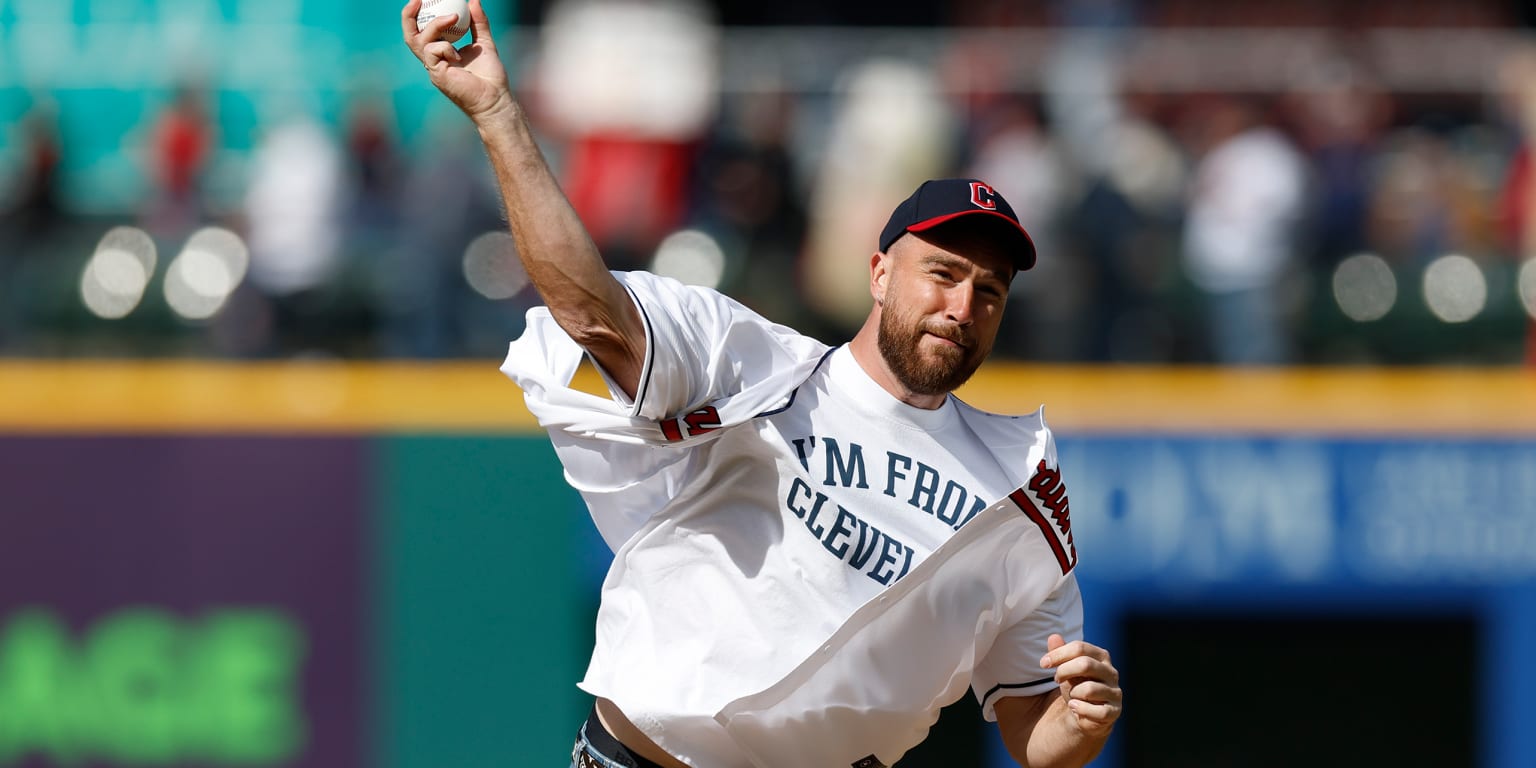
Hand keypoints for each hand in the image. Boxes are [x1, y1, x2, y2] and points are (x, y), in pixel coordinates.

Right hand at [400, 0, 513, 120]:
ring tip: (453, 18)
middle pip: (410, 35)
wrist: (496, 98)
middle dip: (408, 16)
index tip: (424, 0)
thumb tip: (474, 1)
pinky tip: (460, 56)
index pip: (422, 31)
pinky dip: (446, 47)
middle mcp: (434, 59)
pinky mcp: (437, 74)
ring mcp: (433, 67)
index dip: (419, 15)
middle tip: (417, 0)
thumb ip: (478, 23)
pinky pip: (432, 51)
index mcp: (442, 52)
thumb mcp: (484, 42)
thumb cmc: (490, 76)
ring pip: (420, 41)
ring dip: (435, 25)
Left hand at [1040, 633, 1121, 737]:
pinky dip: (1081, 710)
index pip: (1080, 647)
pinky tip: (1074, 707)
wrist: (1086, 713)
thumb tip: (1053, 636)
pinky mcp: (1115, 711)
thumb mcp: (1066, 669)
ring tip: (1072, 696)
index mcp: (1101, 656)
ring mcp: (1115, 692)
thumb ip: (1060, 654)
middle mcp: (1111, 672)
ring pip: (1089, 689)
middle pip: (1085, 664)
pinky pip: (1098, 711)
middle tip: (1056, 679)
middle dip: (1064, 671)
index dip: (1059, 654)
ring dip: (1073, 693)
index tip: (1043, 663)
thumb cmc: (1077, 686)